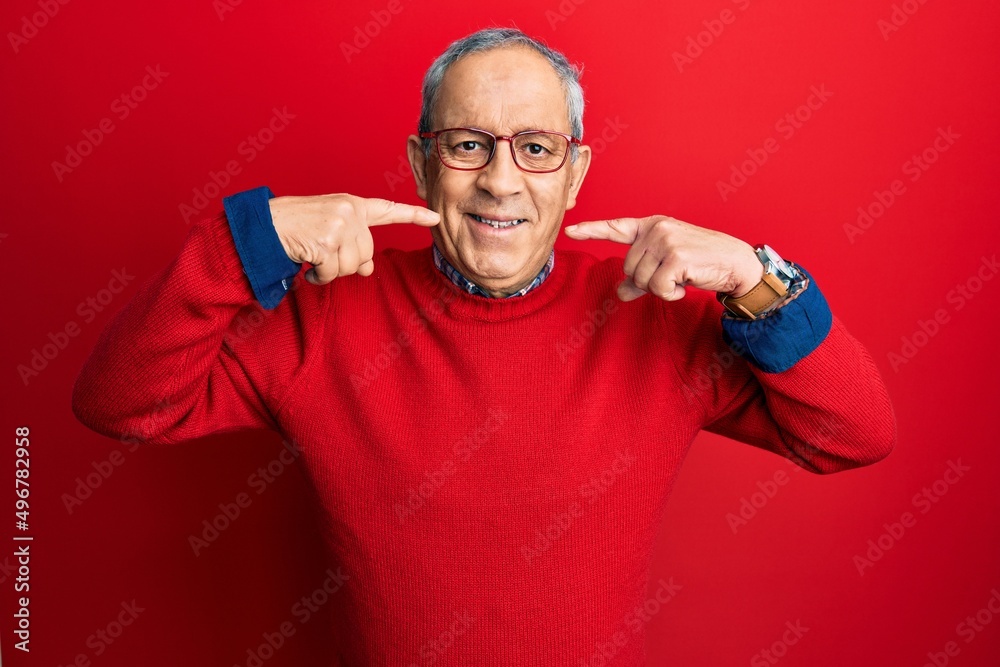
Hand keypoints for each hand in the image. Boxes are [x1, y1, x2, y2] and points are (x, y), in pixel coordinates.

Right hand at [269, 194, 439, 284]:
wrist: (261, 225)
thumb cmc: (293, 227)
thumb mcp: (328, 229)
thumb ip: (351, 242)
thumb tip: (367, 269)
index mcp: (350, 204)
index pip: (387, 210)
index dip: (413, 216)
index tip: (435, 218)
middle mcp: (348, 211)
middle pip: (366, 253)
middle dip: (346, 263)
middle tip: (323, 256)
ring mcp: (339, 225)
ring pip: (350, 266)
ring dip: (330, 271)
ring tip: (312, 258)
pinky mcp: (327, 241)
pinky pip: (332, 273)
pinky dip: (319, 277)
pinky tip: (307, 265)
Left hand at [564, 216, 761, 301]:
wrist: (735, 264)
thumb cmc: (701, 264)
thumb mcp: (667, 268)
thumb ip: (641, 278)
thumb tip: (621, 291)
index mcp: (652, 226)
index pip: (616, 228)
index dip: (592, 230)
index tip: (570, 231)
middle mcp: (656, 229)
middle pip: (628, 268)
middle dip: (647, 281)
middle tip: (673, 276)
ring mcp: (665, 240)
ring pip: (641, 280)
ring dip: (661, 288)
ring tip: (682, 277)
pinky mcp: (675, 256)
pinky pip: (657, 288)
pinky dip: (671, 294)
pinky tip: (686, 284)